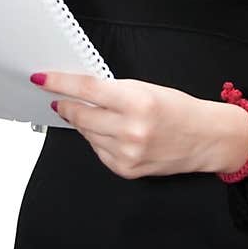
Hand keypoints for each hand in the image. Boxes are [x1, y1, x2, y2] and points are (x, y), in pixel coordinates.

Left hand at [29, 70, 232, 179]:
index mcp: (137, 102)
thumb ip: (113, 91)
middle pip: (81, 114)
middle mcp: (131, 130)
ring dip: (85, 123)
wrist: (205, 138)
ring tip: (103, 116)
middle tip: (61, 99)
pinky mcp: (126, 169)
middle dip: (68, 105)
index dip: (60, 83)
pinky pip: (98, 150)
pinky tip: (114, 134)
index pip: (87, 89)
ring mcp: (127, 153)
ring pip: (87, 133)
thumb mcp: (146, 89)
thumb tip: (79, 91)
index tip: (42, 79)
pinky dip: (99, 140)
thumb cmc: (178, 109)